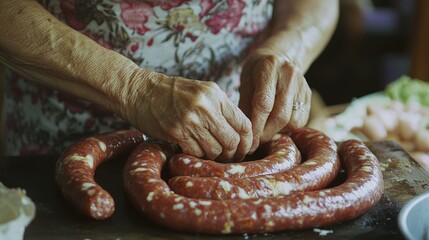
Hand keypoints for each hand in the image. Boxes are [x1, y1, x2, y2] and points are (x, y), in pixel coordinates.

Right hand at [119, 69, 252, 160]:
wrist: (140, 90)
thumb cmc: (172, 93)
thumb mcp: (202, 91)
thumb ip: (221, 108)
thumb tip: (241, 133)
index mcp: (216, 94)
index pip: (243, 124)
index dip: (248, 142)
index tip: (245, 149)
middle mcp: (206, 106)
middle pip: (232, 140)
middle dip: (233, 153)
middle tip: (229, 157)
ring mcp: (190, 120)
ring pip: (215, 150)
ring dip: (214, 156)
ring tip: (210, 154)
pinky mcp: (176, 132)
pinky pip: (196, 153)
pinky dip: (197, 156)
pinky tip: (194, 151)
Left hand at [239, 50, 310, 152]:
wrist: (280, 55)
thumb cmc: (256, 71)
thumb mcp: (246, 81)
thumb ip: (245, 105)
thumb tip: (244, 134)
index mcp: (269, 67)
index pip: (263, 103)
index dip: (255, 125)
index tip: (248, 139)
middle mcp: (290, 74)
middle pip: (280, 115)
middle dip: (265, 133)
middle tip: (254, 142)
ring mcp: (302, 85)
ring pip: (292, 121)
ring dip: (276, 132)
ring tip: (264, 133)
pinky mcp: (308, 95)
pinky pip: (300, 120)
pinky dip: (286, 128)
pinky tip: (276, 125)